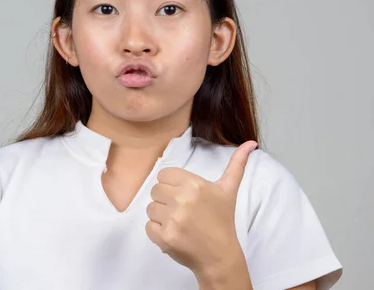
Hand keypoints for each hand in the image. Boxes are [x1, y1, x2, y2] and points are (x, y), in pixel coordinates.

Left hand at [145, 140, 257, 277]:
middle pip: (155, 190)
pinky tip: (174, 234)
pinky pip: (148, 226)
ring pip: (150, 208)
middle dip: (166, 200)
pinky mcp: (165, 237)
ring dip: (161, 216)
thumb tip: (251, 142)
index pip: (164, 174)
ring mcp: (173, 220)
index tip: (184, 196)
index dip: (172, 185)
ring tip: (179, 223)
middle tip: (182, 211)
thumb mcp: (228, 190)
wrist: (220, 256)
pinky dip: (157, 232)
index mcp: (194, 184)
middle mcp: (183, 200)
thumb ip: (237, 164)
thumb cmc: (222, 221)